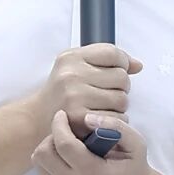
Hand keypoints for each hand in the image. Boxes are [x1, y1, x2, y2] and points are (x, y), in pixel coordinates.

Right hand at [27, 43, 143, 146]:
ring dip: (118, 106)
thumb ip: (105, 61)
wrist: (36, 120)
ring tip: (102, 108)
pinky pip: (117, 118)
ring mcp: (75, 97)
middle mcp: (71, 75)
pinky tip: (101, 120)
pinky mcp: (80, 119)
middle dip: (120, 87)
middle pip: (122, 77)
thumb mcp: (75, 67)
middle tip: (105, 95)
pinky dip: (114, 121)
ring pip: (122, 99)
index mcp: (71, 57)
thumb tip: (138, 65)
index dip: (122, 63)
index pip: (113, 53)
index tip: (116, 73)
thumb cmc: (61, 92)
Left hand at [31, 108, 150, 174]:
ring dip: (50, 149)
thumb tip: (87, 118)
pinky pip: (42, 173)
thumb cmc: (131, 165)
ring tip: (68, 146)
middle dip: (52, 137)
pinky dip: (50, 162)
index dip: (59, 125)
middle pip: (44, 154)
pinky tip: (67, 161)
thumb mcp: (136, 143)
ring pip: (39, 162)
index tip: (62, 114)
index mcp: (93, 173)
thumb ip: (116, 126)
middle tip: (67, 133)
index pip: (63, 144)